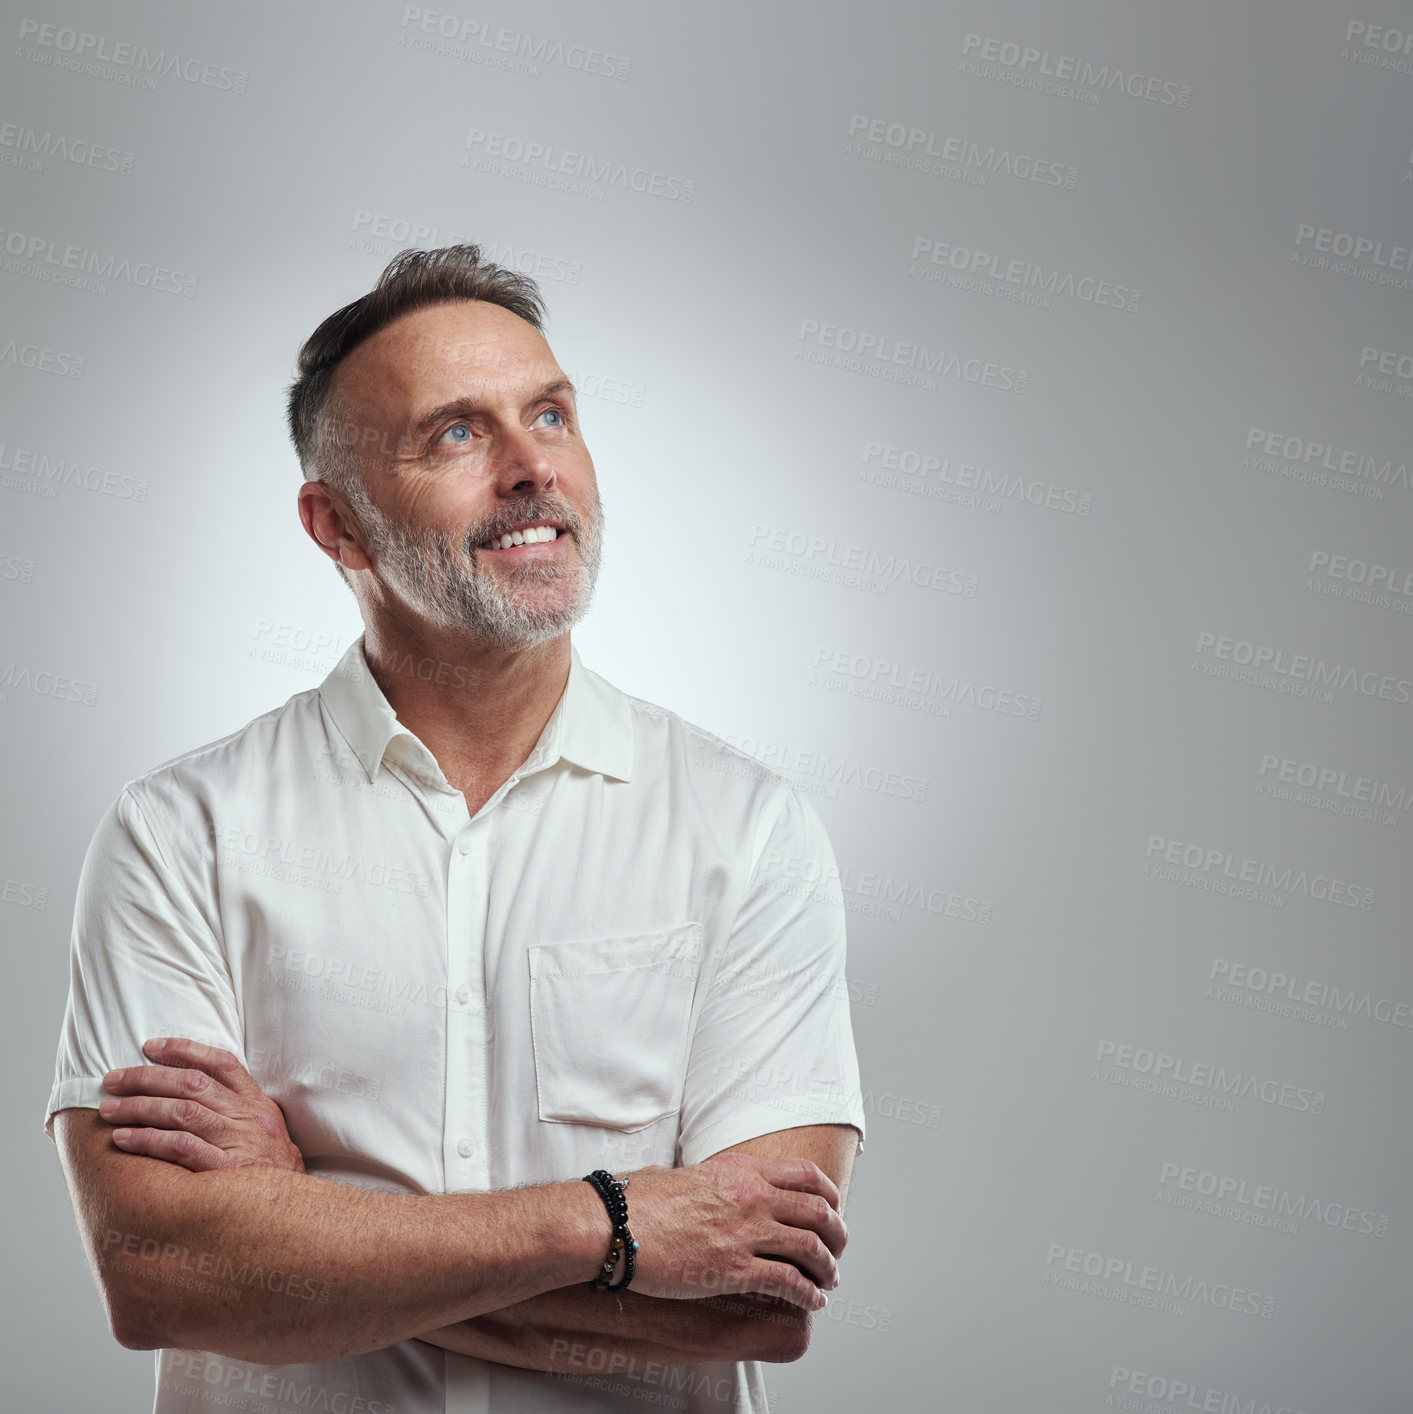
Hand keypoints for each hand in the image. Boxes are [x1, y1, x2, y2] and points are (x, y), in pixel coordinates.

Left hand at [99, 1037, 303, 1172]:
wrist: (294, 1213)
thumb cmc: (272, 1172)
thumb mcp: (266, 1131)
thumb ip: (237, 1110)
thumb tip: (191, 1091)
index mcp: (258, 1103)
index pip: (222, 1063)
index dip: (184, 1050)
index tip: (149, 1047)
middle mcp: (249, 1117)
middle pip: (193, 1084)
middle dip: (148, 1077)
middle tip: (113, 1079)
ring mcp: (238, 1142)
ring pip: (183, 1112)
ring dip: (140, 1107)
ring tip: (109, 1109)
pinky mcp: (224, 1171)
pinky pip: (181, 1148)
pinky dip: (148, 1139)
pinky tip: (124, 1138)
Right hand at [620, 1152, 846, 1311]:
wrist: (615, 1223)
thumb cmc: (638, 1200)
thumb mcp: (685, 1173)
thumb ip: (710, 1179)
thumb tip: (706, 1183)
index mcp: (741, 1169)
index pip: (806, 1175)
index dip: (829, 1195)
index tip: (833, 1209)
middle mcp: (752, 1196)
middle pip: (818, 1211)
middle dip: (836, 1233)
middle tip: (837, 1249)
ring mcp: (746, 1232)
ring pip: (811, 1248)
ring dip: (828, 1267)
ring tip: (830, 1280)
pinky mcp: (735, 1269)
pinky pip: (789, 1283)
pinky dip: (808, 1294)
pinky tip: (811, 1302)